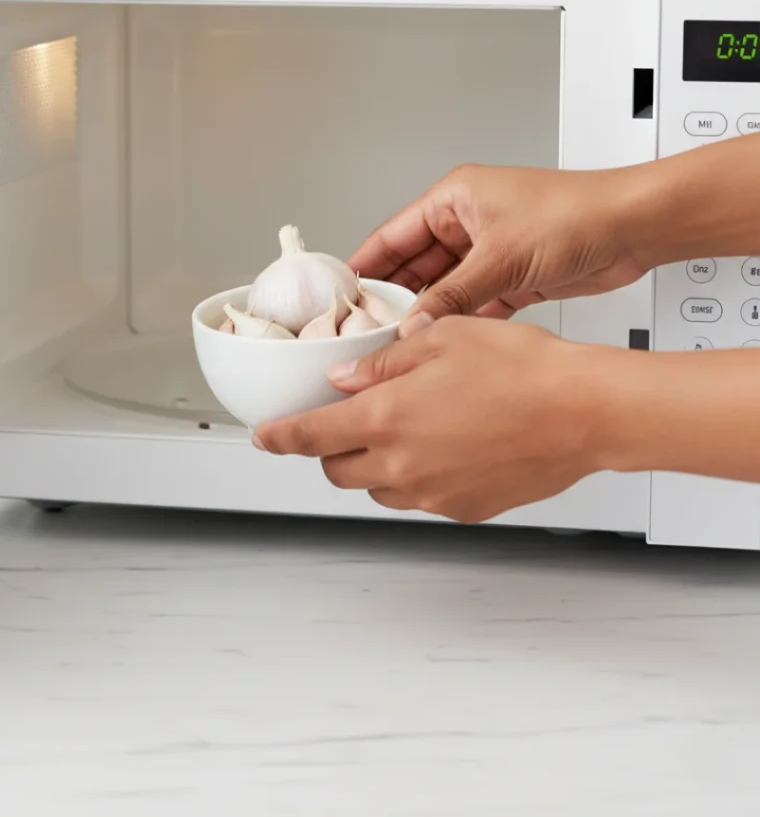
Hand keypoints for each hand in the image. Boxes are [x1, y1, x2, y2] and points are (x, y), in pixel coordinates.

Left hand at [252, 316, 605, 522]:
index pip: (309, 436)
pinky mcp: (464, 510)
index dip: (279, 437)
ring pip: (378, 488)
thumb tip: (344, 378)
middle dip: (330, 448)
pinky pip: (421, 499)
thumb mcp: (440, 339)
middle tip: (347, 421)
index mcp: (385, 418)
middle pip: (337, 470)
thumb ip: (382, 364)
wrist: (584, 411)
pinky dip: (416, 477)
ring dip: (374, 464)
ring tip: (407, 428)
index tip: (264, 437)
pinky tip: (445, 447)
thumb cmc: (522, 368)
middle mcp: (402, 464)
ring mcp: (433, 494)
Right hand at [348, 164, 646, 333]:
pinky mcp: (509, 277)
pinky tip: (443, 343)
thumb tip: (415, 325)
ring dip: (428, 314)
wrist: (634, 228)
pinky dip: (459, 322)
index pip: (392, 237)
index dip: (365, 266)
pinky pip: (471, 303)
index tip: (342, 295)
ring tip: (401, 343)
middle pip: (413, 266)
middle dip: (394, 298)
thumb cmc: (576, 214)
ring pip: (441, 289)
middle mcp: (466, 223)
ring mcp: (487, 252)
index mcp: (453, 200)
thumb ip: (452, 296)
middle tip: (368, 330)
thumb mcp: (500, 257)